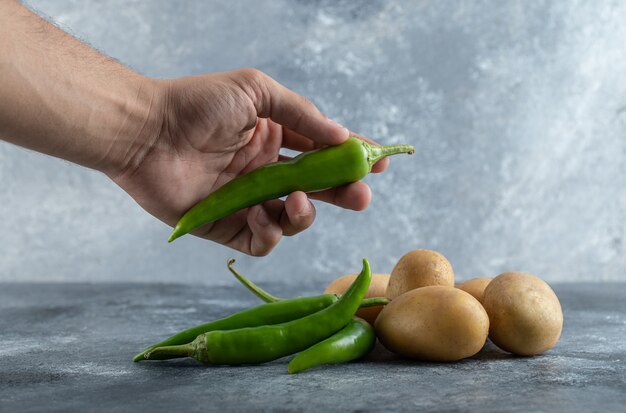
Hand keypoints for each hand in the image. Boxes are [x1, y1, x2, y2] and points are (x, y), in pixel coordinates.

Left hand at [111, 69, 388, 255]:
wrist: (147, 132)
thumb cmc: (198, 104)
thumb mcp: (257, 91)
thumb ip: (302, 114)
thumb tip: (343, 138)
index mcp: (274, 138)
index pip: (322, 152)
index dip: (351, 159)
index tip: (379, 163)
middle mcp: (265, 171)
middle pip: (316, 190)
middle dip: (342, 194)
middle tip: (360, 197)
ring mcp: (248, 200)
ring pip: (294, 219)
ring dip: (304, 215)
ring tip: (296, 201)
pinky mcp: (227, 227)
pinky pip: (262, 240)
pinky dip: (268, 232)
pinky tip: (257, 213)